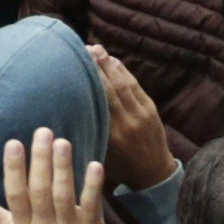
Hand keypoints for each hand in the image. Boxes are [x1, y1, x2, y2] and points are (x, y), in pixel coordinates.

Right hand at [88, 44, 171, 188]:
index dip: (88, 82)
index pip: (99, 102)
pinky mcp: (150, 109)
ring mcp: (141, 114)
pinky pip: (135, 85)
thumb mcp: (101, 155)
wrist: (154, 174)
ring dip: (109, 64)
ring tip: (95, 49)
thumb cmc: (121, 167)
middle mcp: (127, 122)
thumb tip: (69, 113)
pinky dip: (123, 71)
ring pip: (123, 83)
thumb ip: (89, 134)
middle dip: (97, 67)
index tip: (74, 67)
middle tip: (82, 49)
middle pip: (110, 88)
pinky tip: (112, 60)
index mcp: (113, 136)